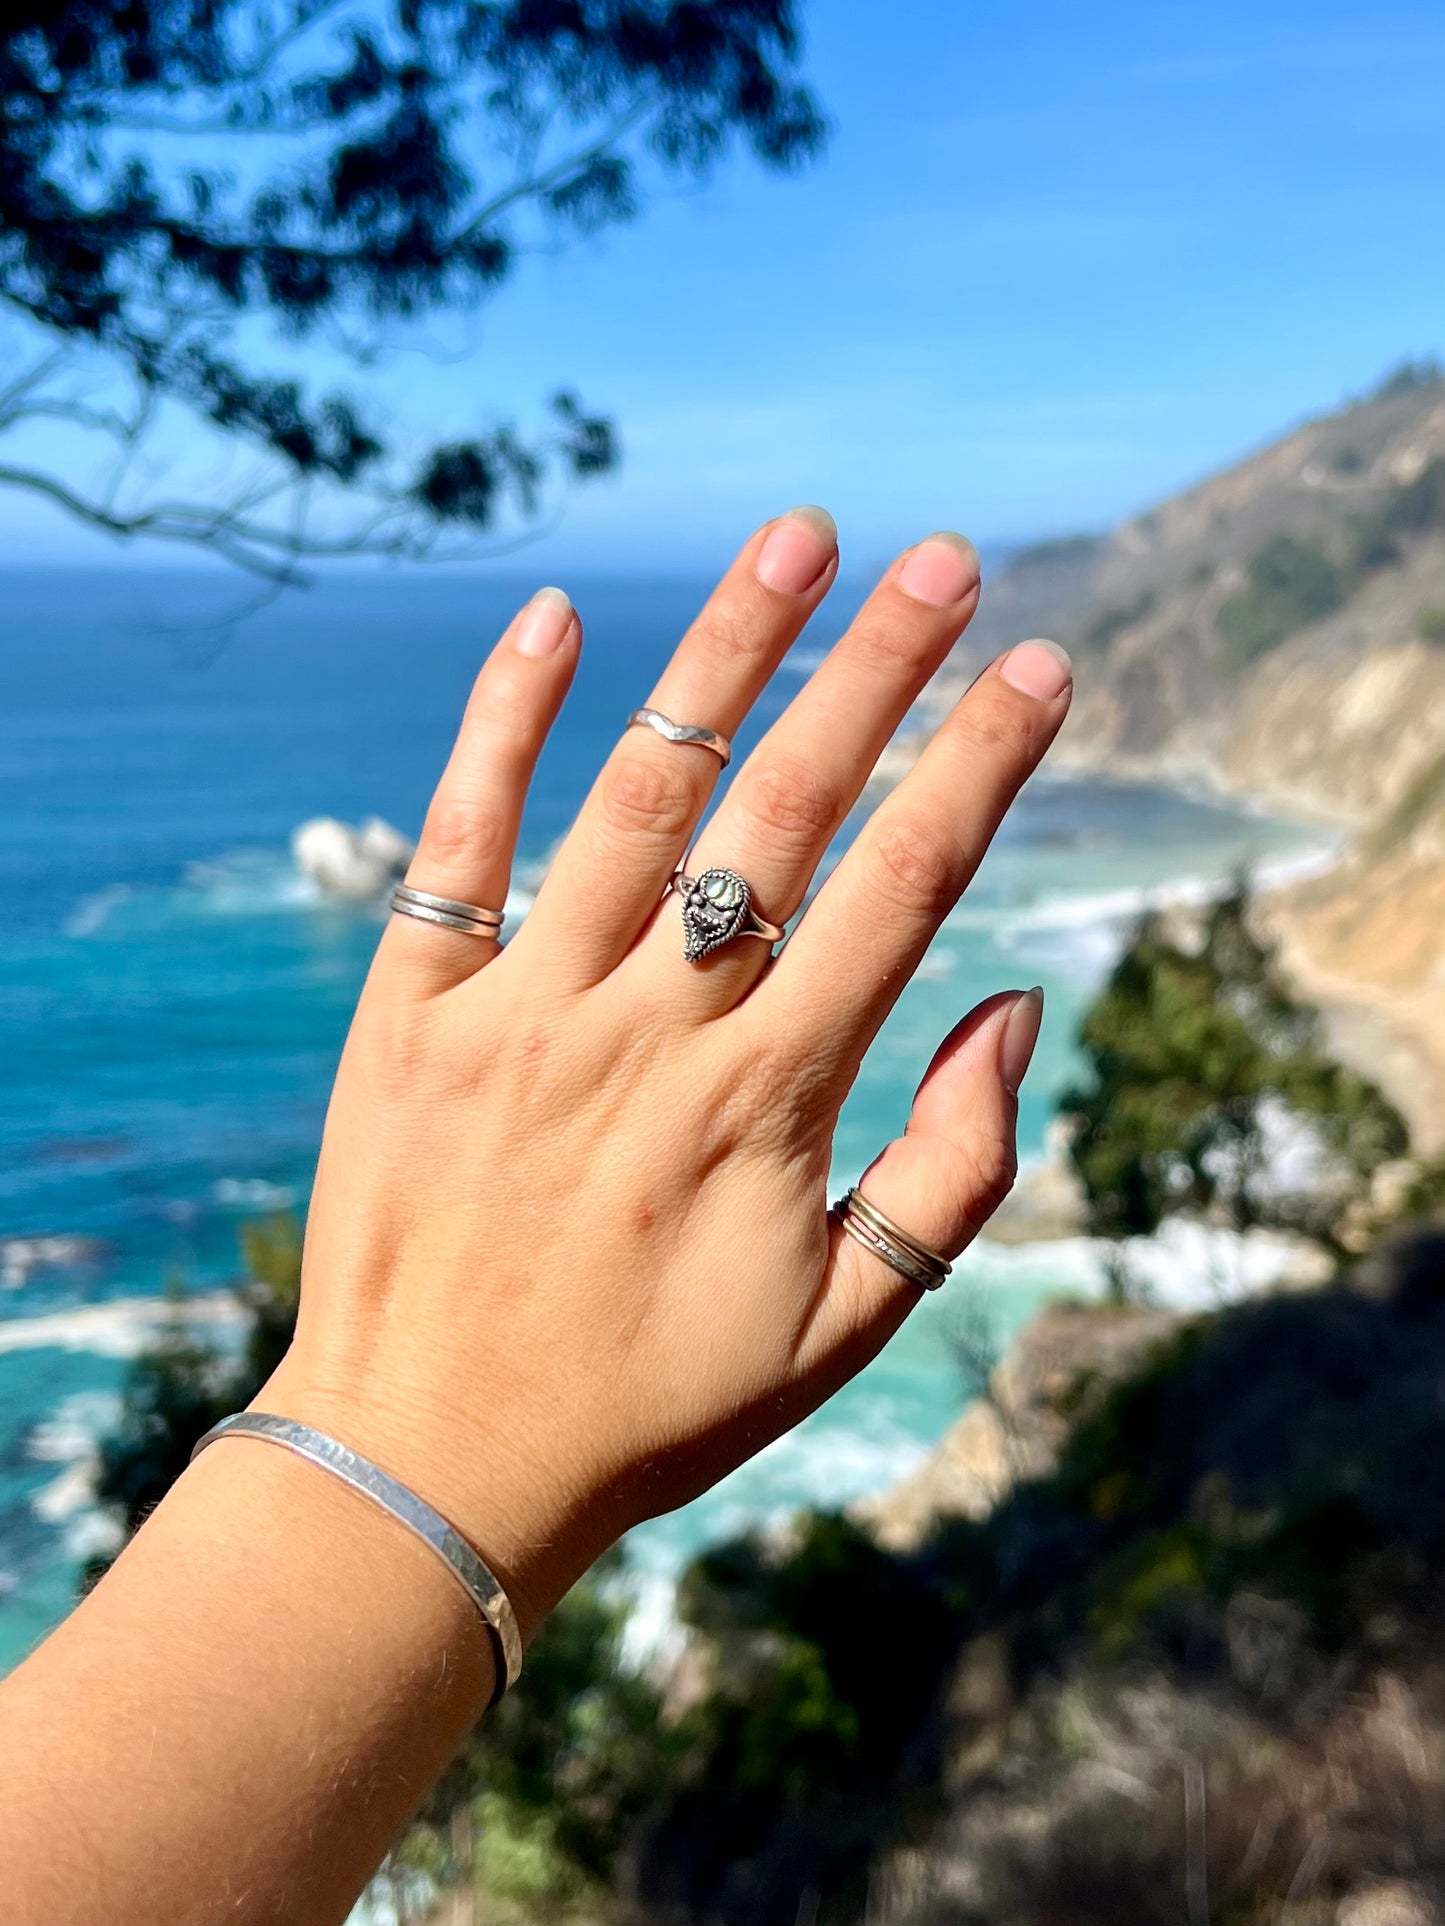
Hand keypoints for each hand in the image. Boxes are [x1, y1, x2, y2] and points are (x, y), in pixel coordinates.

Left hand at [262, 511, 1071, 1637]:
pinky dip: (501, 726)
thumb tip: (1017, 1009)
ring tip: (800, 538)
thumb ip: (952, 1172)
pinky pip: (457, 843)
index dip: (979, 767)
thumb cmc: (655, 1406)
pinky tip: (554, 618)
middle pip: (784, 812)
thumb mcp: (844, 1328)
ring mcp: (520, 1009)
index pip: (901, 891)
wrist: (433, 1464)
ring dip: (727, 655)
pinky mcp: (410, 1011)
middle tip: (946, 558)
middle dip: (878, 671)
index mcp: (766, 1104)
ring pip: (639, 795)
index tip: (1039, 666)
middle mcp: (650, 1032)